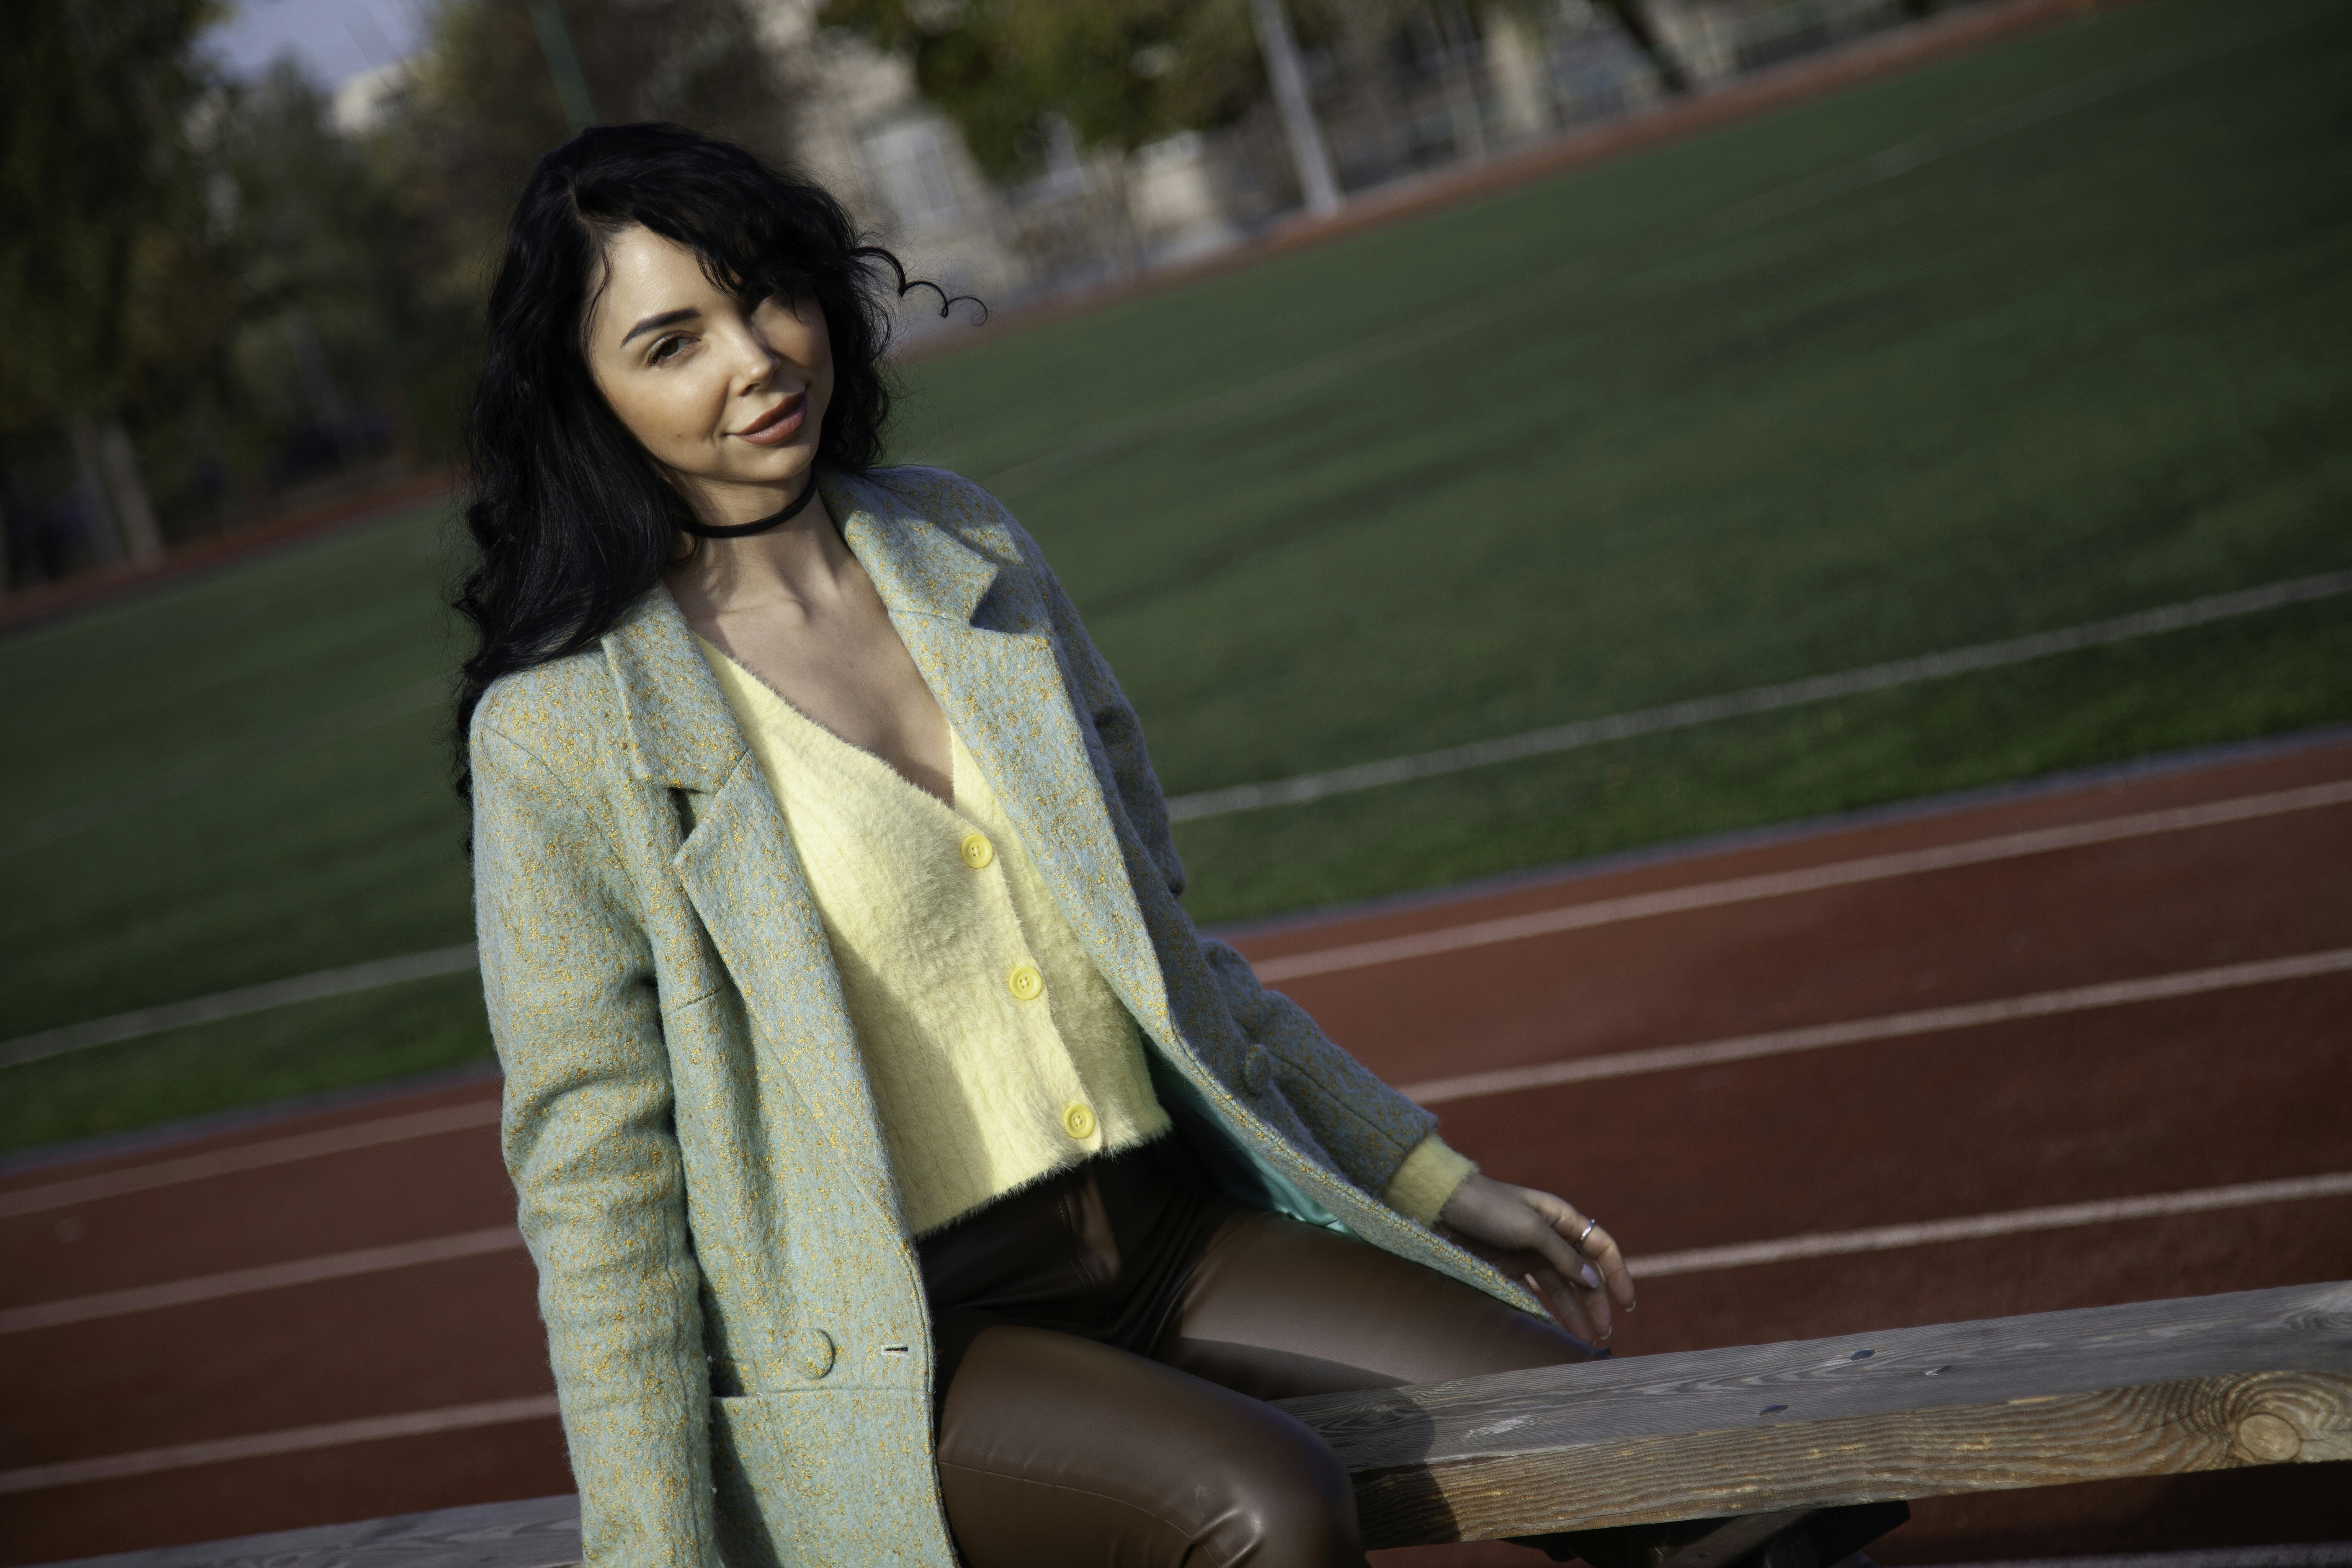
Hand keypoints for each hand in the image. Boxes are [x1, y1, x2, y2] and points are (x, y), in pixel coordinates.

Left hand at [1436, 1175, 1635, 1344]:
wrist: (1441, 1207)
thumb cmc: (1488, 1208)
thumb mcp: (1530, 1227)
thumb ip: (1562, 1255)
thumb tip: (1592, 1281)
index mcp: (1561, 1218)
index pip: (1600, 1246)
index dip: (1617, 1273)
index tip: (1627, 1303)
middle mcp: (1549, 1237)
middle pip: (1583, 1273)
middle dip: (1596, 1302)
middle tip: (1604, 1333)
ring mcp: (1528, 1254)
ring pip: (1560, 1288)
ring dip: (1573, 1312)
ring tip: (1583, 1340)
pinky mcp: (1508, 1268)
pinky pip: (1534, 1295)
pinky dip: (1545, 1312)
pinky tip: (1553, 1331)